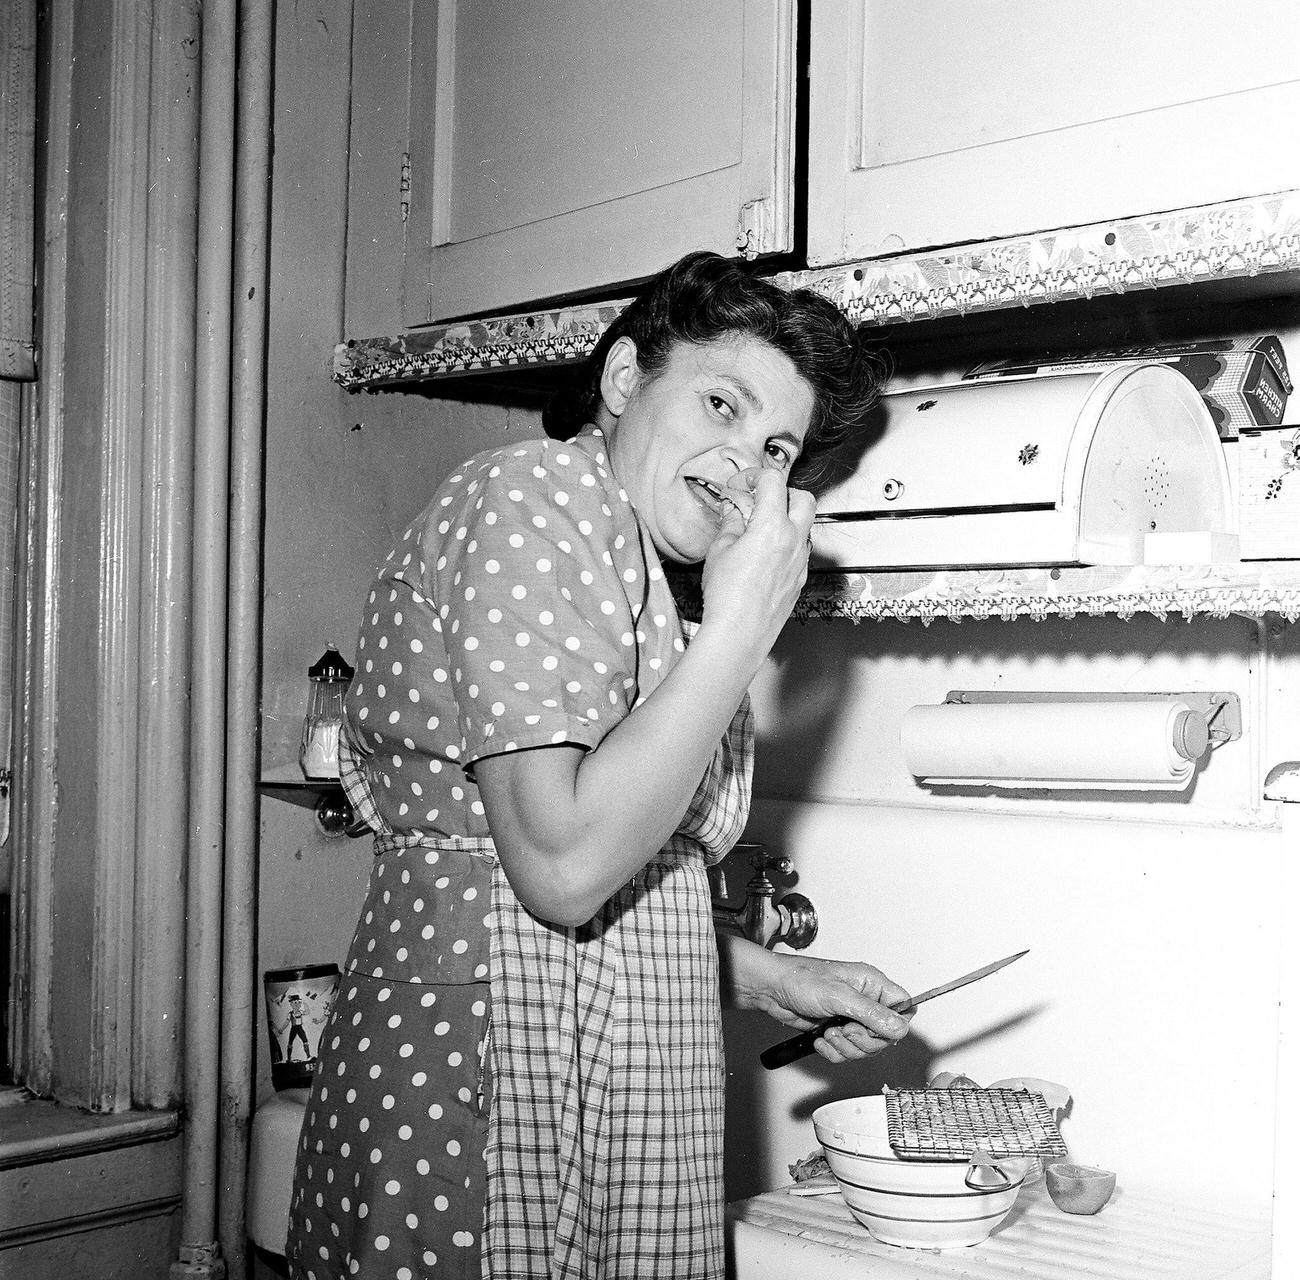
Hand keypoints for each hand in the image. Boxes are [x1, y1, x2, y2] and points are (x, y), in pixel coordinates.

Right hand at [699, 470, 815, 661]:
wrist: (740, 634)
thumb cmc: (728, 597)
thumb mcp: (719, 551)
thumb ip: (731, 524)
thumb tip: (734, 511)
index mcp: (772, 526)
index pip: (773, 482)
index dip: (754, 476)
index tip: (741, 485)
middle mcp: (794, 540)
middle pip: (803, 498)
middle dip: (782, 492)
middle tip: (759, 500)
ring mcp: (800, 561)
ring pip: (806, 525)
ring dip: (788, 518)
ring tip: (761, 528)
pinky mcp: (800, 579)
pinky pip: (801, 550)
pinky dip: (787, 542)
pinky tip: (765, 553)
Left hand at [731, 946, 912, 1062]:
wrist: (771, 989)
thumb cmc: (799, 979)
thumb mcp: (838, 996)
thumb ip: (871, 1013)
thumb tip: (899, 1027)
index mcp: (872, 984)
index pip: (905, 1007)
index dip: (895, 1025)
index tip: (876, 1030)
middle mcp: (865, 1000)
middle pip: (885, 1036)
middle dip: (863, 1041)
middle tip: (845, 1030)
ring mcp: (851, 1017)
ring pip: (865, 1048)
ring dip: (845, 1047)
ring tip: (828, 1032)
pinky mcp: (836, 1031)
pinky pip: (846, 1053)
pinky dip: (833, 1051)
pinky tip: (820, 1038)